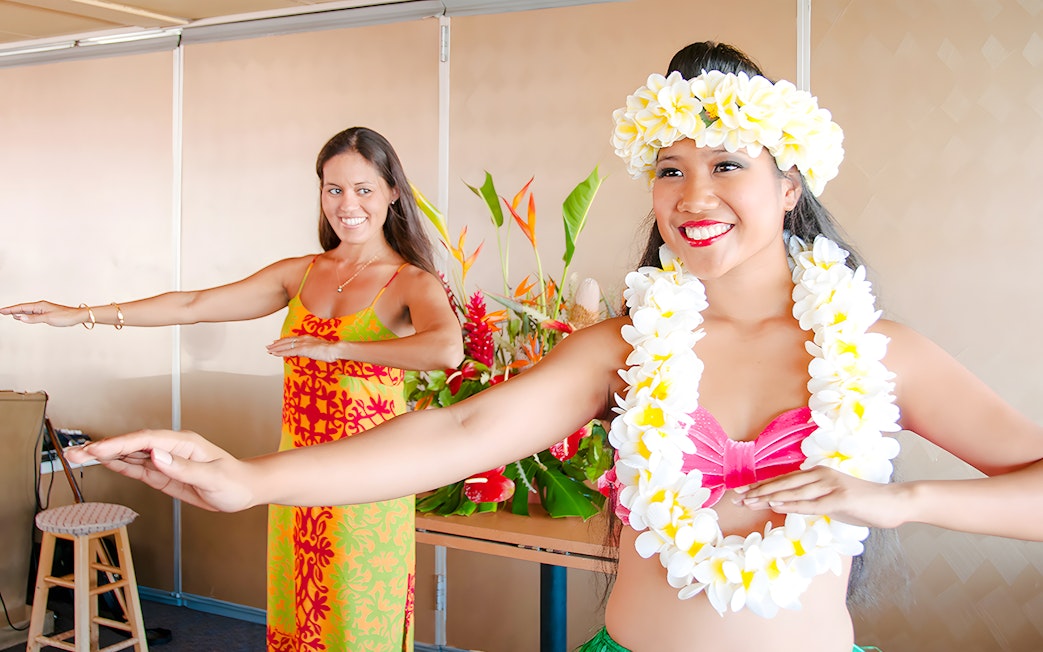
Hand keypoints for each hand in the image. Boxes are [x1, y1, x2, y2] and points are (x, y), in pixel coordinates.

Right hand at [1, 301, 86, 326]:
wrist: (78, 316)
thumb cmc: (65, 317)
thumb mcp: (48, 319)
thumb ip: (33, 319)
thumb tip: (18, 317)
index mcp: (39, 306)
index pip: (21, 307)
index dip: (10, 309)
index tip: (1, 311)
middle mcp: (41, 306)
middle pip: (23, 308)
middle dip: (12, 310)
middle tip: (1, 312)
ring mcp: (44, 309)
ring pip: (28, 310)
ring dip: (18, 312)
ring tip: (9, 313)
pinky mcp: (47, 313)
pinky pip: (33, 313)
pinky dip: (26, 315)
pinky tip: (24, 316)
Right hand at [65, 430, 255, 511]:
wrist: (245, 490)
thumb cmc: (235, 481)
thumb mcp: (212, 477)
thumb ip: (183, 468)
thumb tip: (157, 456)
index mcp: (183, 444)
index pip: (146, 440)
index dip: (120, 444)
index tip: (99, 450)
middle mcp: (172, 448)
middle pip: (132, 445)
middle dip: (103, 448)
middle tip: (75, 452)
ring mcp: (167, 460)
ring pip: (131, 456)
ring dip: (106, 456)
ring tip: (79, 457)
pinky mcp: (165, 474)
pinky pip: (139, 468)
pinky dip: (120, 466)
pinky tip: (104, 463)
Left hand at [266, 335, 341, 361]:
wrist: (335, 349)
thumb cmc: (331, 350)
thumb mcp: (319, 349)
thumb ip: (312, 349)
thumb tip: (309, 352)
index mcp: (307, 338)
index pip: (292, 339)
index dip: (283, 341)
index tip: (277, 342)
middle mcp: (303, 339)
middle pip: (287, 341)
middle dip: (277, 344)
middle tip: (269, 346)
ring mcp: (303, 343)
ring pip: (286, 345)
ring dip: (276, 348)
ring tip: (269, 350)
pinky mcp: (303, 349)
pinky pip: (289, 351)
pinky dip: (281, 352)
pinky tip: (275, 354)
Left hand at [735, 466, 907, 528]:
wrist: (894, 503)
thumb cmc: (863, 504)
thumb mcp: (831, 502)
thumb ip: (811, 501)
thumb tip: (788, 505)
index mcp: (817, 474)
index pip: (783, 480)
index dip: (761, 486)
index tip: (741, 493)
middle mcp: (821, 475)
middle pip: (783, 484)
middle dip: (758, 491)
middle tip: (736, 498)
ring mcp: (831, 485)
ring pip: (793, 492)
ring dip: (768, 497)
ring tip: (749, 502)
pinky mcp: (841, 498)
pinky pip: (812, 503)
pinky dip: (792, 504)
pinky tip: (776, 505)